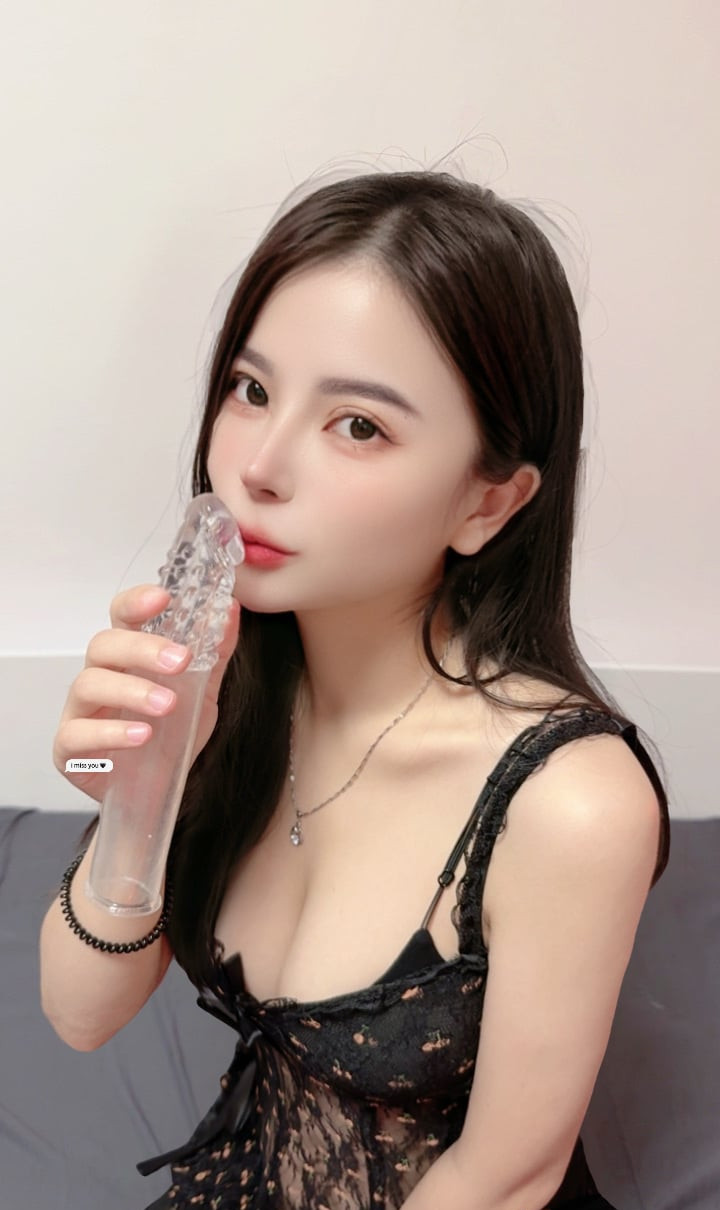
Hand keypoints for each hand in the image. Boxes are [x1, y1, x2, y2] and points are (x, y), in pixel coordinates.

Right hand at [52, 585, 240, 803]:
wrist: (162, 791)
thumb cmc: (172, 735)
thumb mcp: (203, 692)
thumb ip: (214, 653)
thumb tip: (230, 611)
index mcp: (127, 656)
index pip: (121, 616)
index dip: (136, 602)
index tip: (163, 597)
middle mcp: (99, 676)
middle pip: (104, 645)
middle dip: (141, 648)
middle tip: (179, 660)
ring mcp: (80, 711)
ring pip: (88, 684)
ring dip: (131, 690)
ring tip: (167, 705)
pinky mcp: (69, 750)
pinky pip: (77, 734)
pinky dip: (110, 732)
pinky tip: (141, 735)